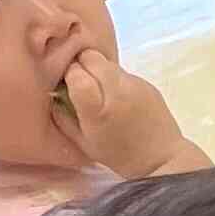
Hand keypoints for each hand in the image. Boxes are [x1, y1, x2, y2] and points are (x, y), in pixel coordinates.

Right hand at [57, 47, 191, 175]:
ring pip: (107, 62)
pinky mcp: (147, 83)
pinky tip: (120, 97)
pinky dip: (116, 79)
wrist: (162, 159)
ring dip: (99, 71)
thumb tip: (51, 92)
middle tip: (82, 81)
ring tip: (102, 91)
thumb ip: (62, 116)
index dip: (68, 73)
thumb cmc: (118, 154)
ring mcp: (135, 84)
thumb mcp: (82, 142)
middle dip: (81, 64)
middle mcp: (117, 91)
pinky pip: (124, 72)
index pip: (75, 71)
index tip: (67, 83)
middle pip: (89, 56)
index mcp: (97, 108)